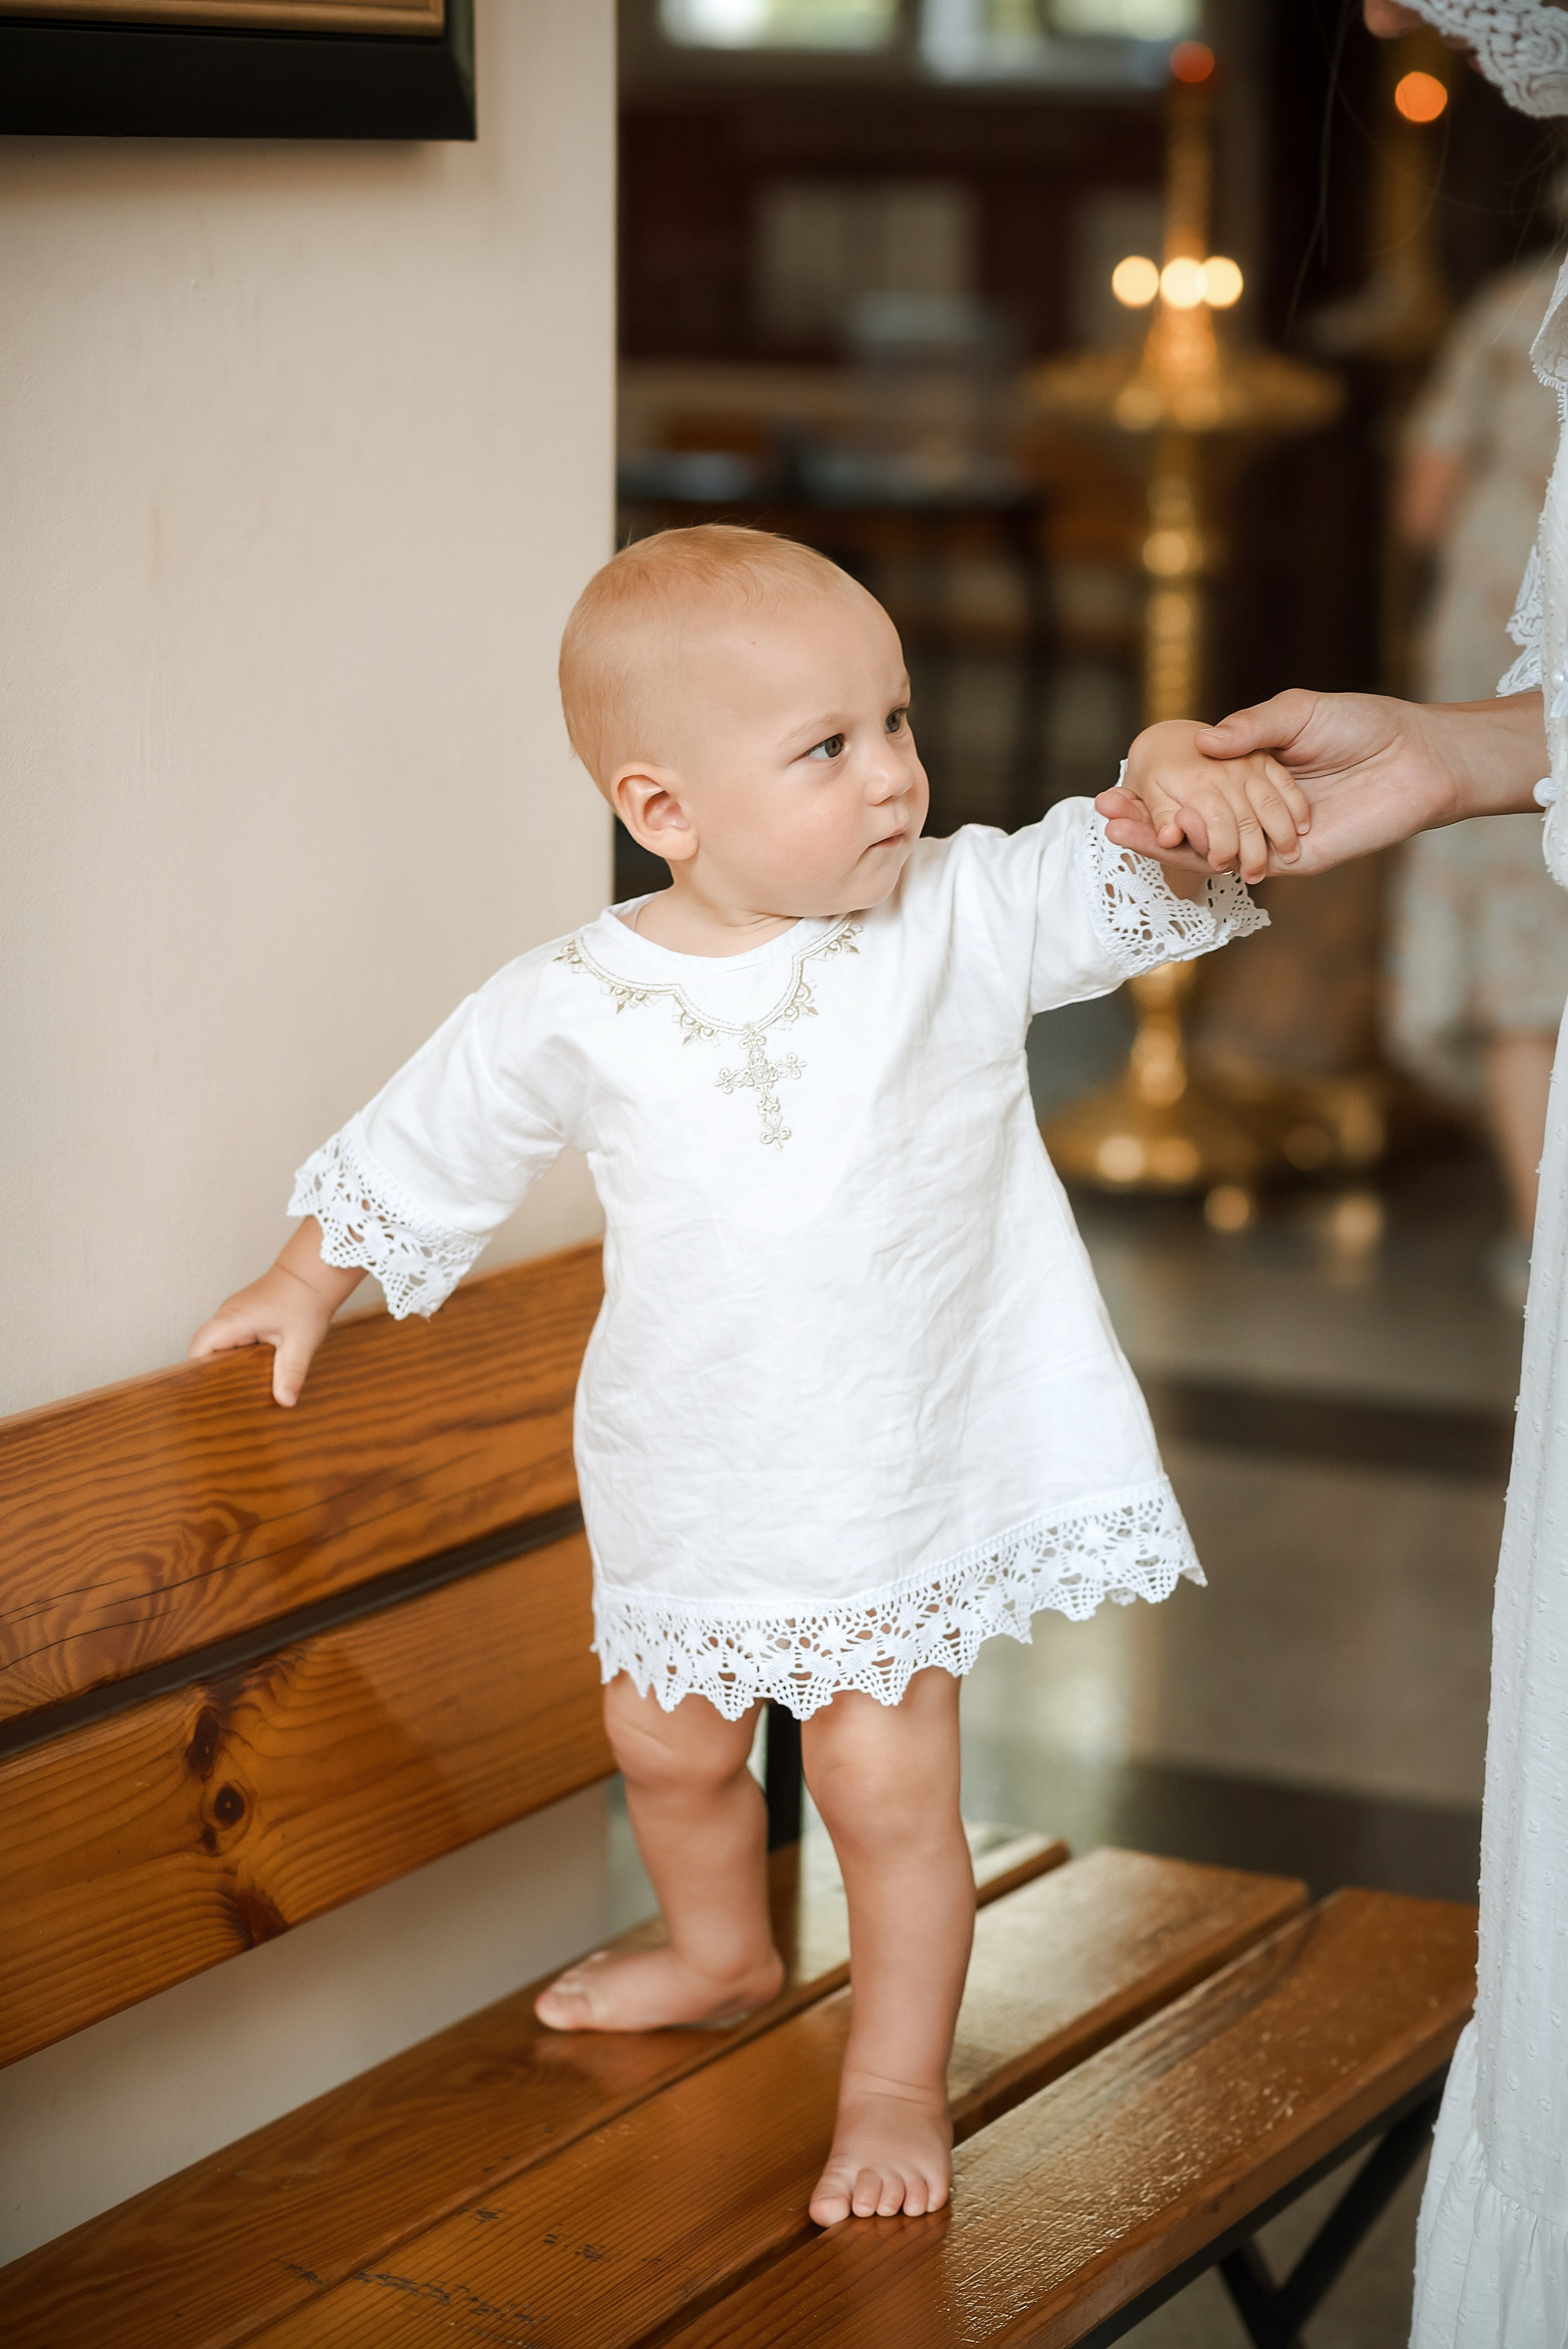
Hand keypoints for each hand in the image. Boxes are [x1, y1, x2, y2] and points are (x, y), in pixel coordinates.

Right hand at [189, 1220, 360, 1405]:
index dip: (198, 1373)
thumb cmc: (306, 1300)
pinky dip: (234, 1354)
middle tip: (226, 1397)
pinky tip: (249, 1371)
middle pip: (203, 1349)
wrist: (313, 1273)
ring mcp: (232, 1314)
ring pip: (215, 1344)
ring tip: (238, 1389)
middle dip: (211, 1372)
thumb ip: (291, 1372)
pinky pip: (228, 1339)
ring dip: (224, 1363)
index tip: (209, 1394)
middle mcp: (226, 1315)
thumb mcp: (301, 1341)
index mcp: (233, 1320)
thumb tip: (285, 1401)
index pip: (198, 1349)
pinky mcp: (242, 1316)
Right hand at [1098, 689, 1544, 877]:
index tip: (1114, 784)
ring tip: (1117, 829)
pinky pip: (1238, 863)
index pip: (1191, 784)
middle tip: (1102, 811)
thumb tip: (1202, 745)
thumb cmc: (1364, 726)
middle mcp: (1253, 808)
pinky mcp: (1291, 861)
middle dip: (1143, 817)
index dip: (1153, 786)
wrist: (1416, 759)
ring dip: (1159, 841)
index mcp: (1251, 772)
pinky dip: (1203, 857)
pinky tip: (1169, 844)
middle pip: (1188, 818)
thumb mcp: (1299, 712)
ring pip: (1205, 846)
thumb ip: (1252, 727)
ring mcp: (1268, 837)